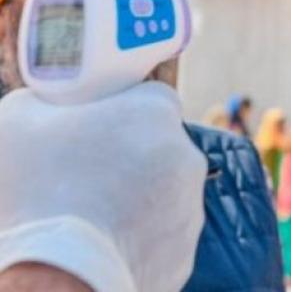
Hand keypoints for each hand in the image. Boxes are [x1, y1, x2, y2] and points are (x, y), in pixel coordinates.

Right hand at [0, 82, 206, 291]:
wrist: (57, 278)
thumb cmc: (35, 192)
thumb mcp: (17, 121)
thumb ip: (48, 100)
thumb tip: (51, 104)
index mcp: (155, 112)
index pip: (147, 98)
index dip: (117, 112)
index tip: (91, 127)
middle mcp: (186, 155)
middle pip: (156, 148)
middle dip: (126, 158)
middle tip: (82, 175)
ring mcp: (190, 207)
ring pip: (161, 194)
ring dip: (132, 200)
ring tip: (86, 216)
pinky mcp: (184, 253)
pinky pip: (159, 236)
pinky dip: (135, 239)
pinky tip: (100, 243)